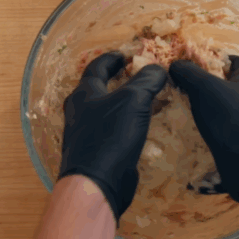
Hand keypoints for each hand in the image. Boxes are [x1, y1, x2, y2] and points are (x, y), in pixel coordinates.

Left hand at [59, 51, 167, 223]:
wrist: (96, 182)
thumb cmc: (111, 135)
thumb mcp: (134, 100)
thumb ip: (146, 81)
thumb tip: (158, 68)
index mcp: (84, 94)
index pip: (96, 67)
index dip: (111, 59)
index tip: (124, 55)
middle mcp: (79, 112)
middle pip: (96, 90)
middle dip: (114, 81)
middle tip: (132, 77)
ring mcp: (84, 134)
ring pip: (103, 111)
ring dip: (120, 104)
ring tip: (141, 101)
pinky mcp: (94, 153)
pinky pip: (110, 131)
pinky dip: (124, 124)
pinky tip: (138, 129)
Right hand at [169, 56, 238, 204]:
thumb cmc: (233, 117)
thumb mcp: (206, 88)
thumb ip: (190, 74)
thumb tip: (176, 65)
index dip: (225, 59)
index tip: (207, 62)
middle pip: (238, 90)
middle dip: (217, 90)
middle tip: (191, 93)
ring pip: (234, 116)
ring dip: (216, 116)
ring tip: (191, 120)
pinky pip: (231, 140)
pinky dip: (216, 141)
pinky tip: (198, 146)